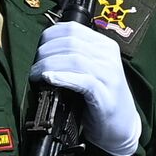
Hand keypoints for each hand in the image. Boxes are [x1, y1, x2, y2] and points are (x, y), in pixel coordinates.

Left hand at [30, 22, 140, 155]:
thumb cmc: (101, 98)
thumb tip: (44, 50)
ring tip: (36, 76)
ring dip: (49, 65)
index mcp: (105, 45)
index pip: (71, 28)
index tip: (38, 51)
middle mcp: (109, 56)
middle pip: (70, 42)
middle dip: (45, 53)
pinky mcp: (105, 95)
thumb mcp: (92, 70)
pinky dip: (63, 78)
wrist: (122, 126)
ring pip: (74, 59)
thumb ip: (75, 56)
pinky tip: (50, 80)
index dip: (49, 37)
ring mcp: (109, 75)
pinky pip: (83, 80)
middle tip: (34, 68)